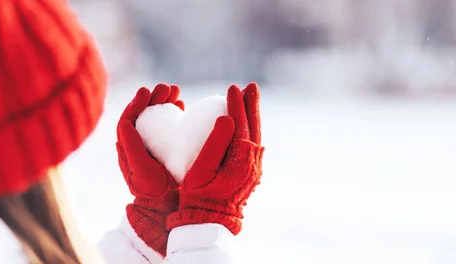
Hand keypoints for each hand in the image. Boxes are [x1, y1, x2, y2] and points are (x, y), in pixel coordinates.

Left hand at [116, 83, 183, 255]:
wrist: (167, 205)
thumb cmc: (154, 190)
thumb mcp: (141, 171)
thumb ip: (132, 148)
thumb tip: (125, 122)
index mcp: (127, 146)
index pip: (128, 118)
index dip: (136, 103)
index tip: (147, 91)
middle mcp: (138, 142)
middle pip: (142, 113)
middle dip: (153, 98)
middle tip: (167, 88)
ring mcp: (153, 143)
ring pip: (155, 115)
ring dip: (164, 101)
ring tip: (176, 91)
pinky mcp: (167, 145)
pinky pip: (168, 123)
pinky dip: (173, 111)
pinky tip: (181, 104)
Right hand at [166, 82, 263, 234]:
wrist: (209, 222)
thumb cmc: (198, 196)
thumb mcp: (200, 171)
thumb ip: (214, 144)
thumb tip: (227, 118)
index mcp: (241, 160)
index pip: (241, 125)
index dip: (237, 104)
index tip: (232, 88)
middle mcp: (252, 164)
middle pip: (255, 128)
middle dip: (251, 105)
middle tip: (250, 86)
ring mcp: (254, 170)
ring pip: (257, 136)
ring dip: (253, 116)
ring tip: (250, 99)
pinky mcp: (251, 174)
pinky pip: (254, 145)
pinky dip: (251, 130)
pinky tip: (245, 124)